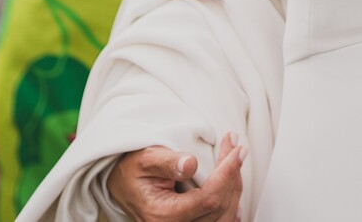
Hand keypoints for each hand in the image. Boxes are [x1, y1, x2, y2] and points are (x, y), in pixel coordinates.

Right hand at [107, 135, 245, 221]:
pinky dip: (230, 202)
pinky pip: (219, 221)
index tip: (238, 150)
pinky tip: (233, 185)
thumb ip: (167, 162)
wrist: (123, 184)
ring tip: (234, 158)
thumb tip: (191, 164)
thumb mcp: (145, 159)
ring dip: (233, 185)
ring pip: (224, 215)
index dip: (227, 174)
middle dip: (232, 174)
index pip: (209, 198)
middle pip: (220, 206)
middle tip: (236, 147)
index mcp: (164, 215)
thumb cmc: (133, 170)